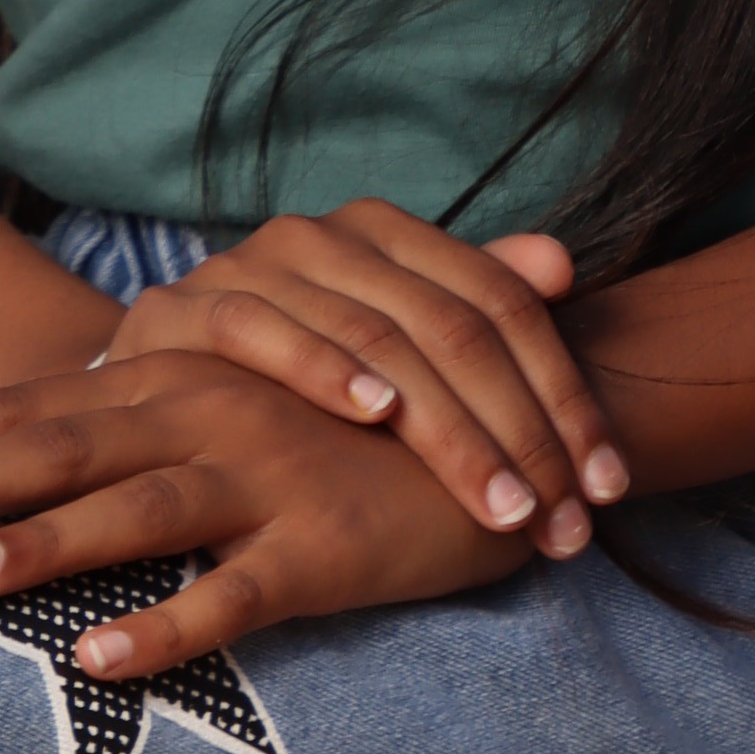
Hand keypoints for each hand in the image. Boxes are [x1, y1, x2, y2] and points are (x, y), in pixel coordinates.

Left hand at [0, 343, 551, 682]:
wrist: (502, 431)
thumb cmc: (346, 431)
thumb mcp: (233, 417)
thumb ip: (138, 431)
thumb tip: (28, 468)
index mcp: (173, 379)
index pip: (29, 411)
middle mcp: (204, 413)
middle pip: (53, 447)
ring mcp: (263, 477)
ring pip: (134, 511)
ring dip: (44, 545)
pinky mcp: (322, 546)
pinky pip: (235, 594)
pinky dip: (169, 626)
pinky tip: (101, 660)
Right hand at [90, 200, 628, 551]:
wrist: (148, 382)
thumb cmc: (292, 371)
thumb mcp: (389, 335)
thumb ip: (475, 299)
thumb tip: (563, 263)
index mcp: (386, 233)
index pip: (502, 303)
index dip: (562, 394)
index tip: (606, 488)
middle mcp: (323, 236)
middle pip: (450, 326)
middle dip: (517, 433)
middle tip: (560, 520)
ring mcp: (252, 265)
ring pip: (375, 334)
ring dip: (445, 428)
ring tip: (500, 500)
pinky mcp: (183, 307)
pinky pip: (263, 329)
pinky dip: (323, 367)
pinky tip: (377, 415)